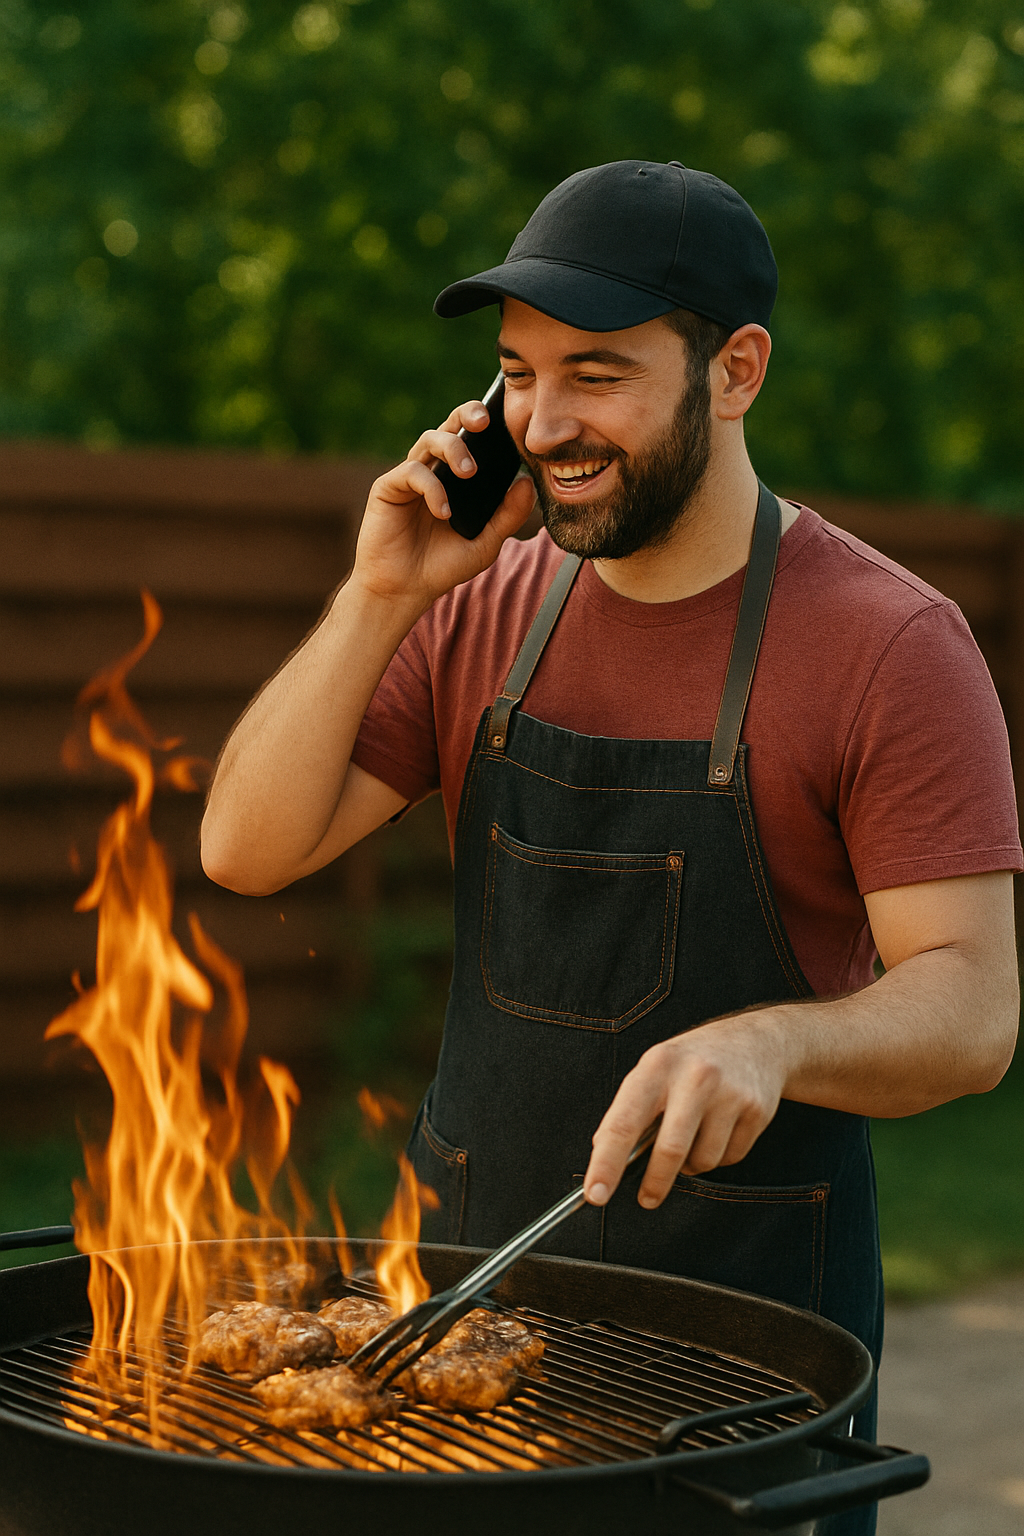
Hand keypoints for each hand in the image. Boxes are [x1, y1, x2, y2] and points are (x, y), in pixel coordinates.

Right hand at [351, 400, 535, 611]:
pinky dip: (432, 488)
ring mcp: (409, 478)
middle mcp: (432, 471)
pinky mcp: (387, 488)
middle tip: (484, 422)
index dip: (484, 422)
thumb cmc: (442, 567)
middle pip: (449, 425)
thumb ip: (507, 516)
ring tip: (470, 472)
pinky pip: (412, 472)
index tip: (506, 419)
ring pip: (429, 439)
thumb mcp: (485, 543)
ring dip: (453, 448)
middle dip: (466, 414)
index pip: (471, 438)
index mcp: (454, 478)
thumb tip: (528, 483)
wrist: (404, 590)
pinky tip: (443, 512)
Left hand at [583, 1015, 788, 1208]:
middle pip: (669, 1150)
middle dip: (654, 1183)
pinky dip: (718, 1156)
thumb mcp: (655, 1068)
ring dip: (691, 1165)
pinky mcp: (756, 1110)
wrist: (757, 1040)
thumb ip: (631, 1107)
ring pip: (702, 1160)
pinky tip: (719, 1130)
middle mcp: (694, 1077)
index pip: (624, 1122)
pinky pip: (729, 1158)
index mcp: (658, 1065)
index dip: (606, 1163)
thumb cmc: (692, 1060)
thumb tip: (603, 1151)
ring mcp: (729, 1093)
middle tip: (646, 1199)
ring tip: (693, 1138)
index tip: (595, 1194)